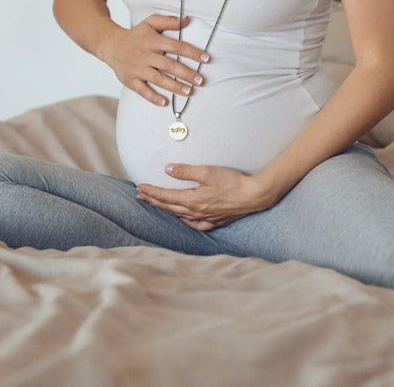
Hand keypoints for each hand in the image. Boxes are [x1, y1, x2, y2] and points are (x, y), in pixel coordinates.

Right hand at [102, 14, 209, 106]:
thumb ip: (168, 21)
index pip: (175, 46)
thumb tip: (187, 20)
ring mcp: (137, 68)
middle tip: (201, 80)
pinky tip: (165, 102)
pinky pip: (142, 90)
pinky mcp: (130, 80)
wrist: (112, 46)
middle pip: (169, 65)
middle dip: (186, 73)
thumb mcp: (150, 23)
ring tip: (189, 91)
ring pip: (158, 79)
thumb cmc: (136, 35)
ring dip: (174, 86)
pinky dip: (153, 97)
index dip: (192, 52)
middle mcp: (145, 55)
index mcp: (152, 40)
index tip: (206, 59)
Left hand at [136, 164, 272, 230]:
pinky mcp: (214, 221)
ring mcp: (205, 218)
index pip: (165, 196)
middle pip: (169, 207)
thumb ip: (186, 171)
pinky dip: (184, 220)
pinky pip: (193, 224)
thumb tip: (167, 169)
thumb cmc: (232, 181)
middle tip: (140, 195)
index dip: (151, 192)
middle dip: (153, 200)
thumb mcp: (207, 171)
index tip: (140, 187)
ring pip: (179, 216)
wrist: (253, 196)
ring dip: (165, 208)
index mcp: (192, 200)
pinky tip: (182, 217)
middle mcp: (195, 212)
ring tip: (156, 203)